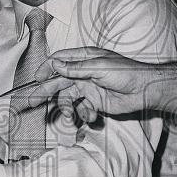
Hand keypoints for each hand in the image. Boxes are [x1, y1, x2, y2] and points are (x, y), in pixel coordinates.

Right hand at [20, 47, 170, 122]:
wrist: (145, 90)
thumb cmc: (125, 73)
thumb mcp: (99, 67)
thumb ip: (76, 68)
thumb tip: (55, 64)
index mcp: (84, 58)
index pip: (59, 61)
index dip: (47, 69)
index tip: (37, 79)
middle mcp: (83, 72)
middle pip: (59, 82)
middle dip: (45, 92)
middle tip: (31, 102)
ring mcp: (88, 88)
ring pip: (68, 99)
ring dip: (67, 109)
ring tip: (69, 117)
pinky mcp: (95, 102)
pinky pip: (82, 109)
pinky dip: (84, 114)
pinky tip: (92, 117)